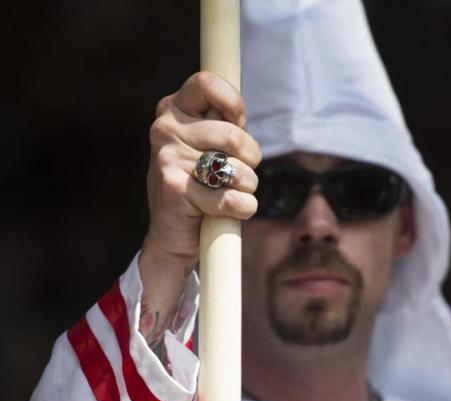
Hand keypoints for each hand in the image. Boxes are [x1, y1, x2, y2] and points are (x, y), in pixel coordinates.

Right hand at [144, 71, 261, 263]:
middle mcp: (165, 129)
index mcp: (173, 109)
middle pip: (233, 135)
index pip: (206, 83)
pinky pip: (230, 198)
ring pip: (236, 169)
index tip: (239, 122)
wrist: (173, 232)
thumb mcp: (208, 145)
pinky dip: (244, 207)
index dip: (233, 103)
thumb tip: (239, 114)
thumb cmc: (200, 184)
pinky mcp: (174, 189)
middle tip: (242, 171)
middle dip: (251, 158)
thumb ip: (223, 123)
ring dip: (248, 185)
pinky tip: (234, 210)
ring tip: (233, 191)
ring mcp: (167, 158)